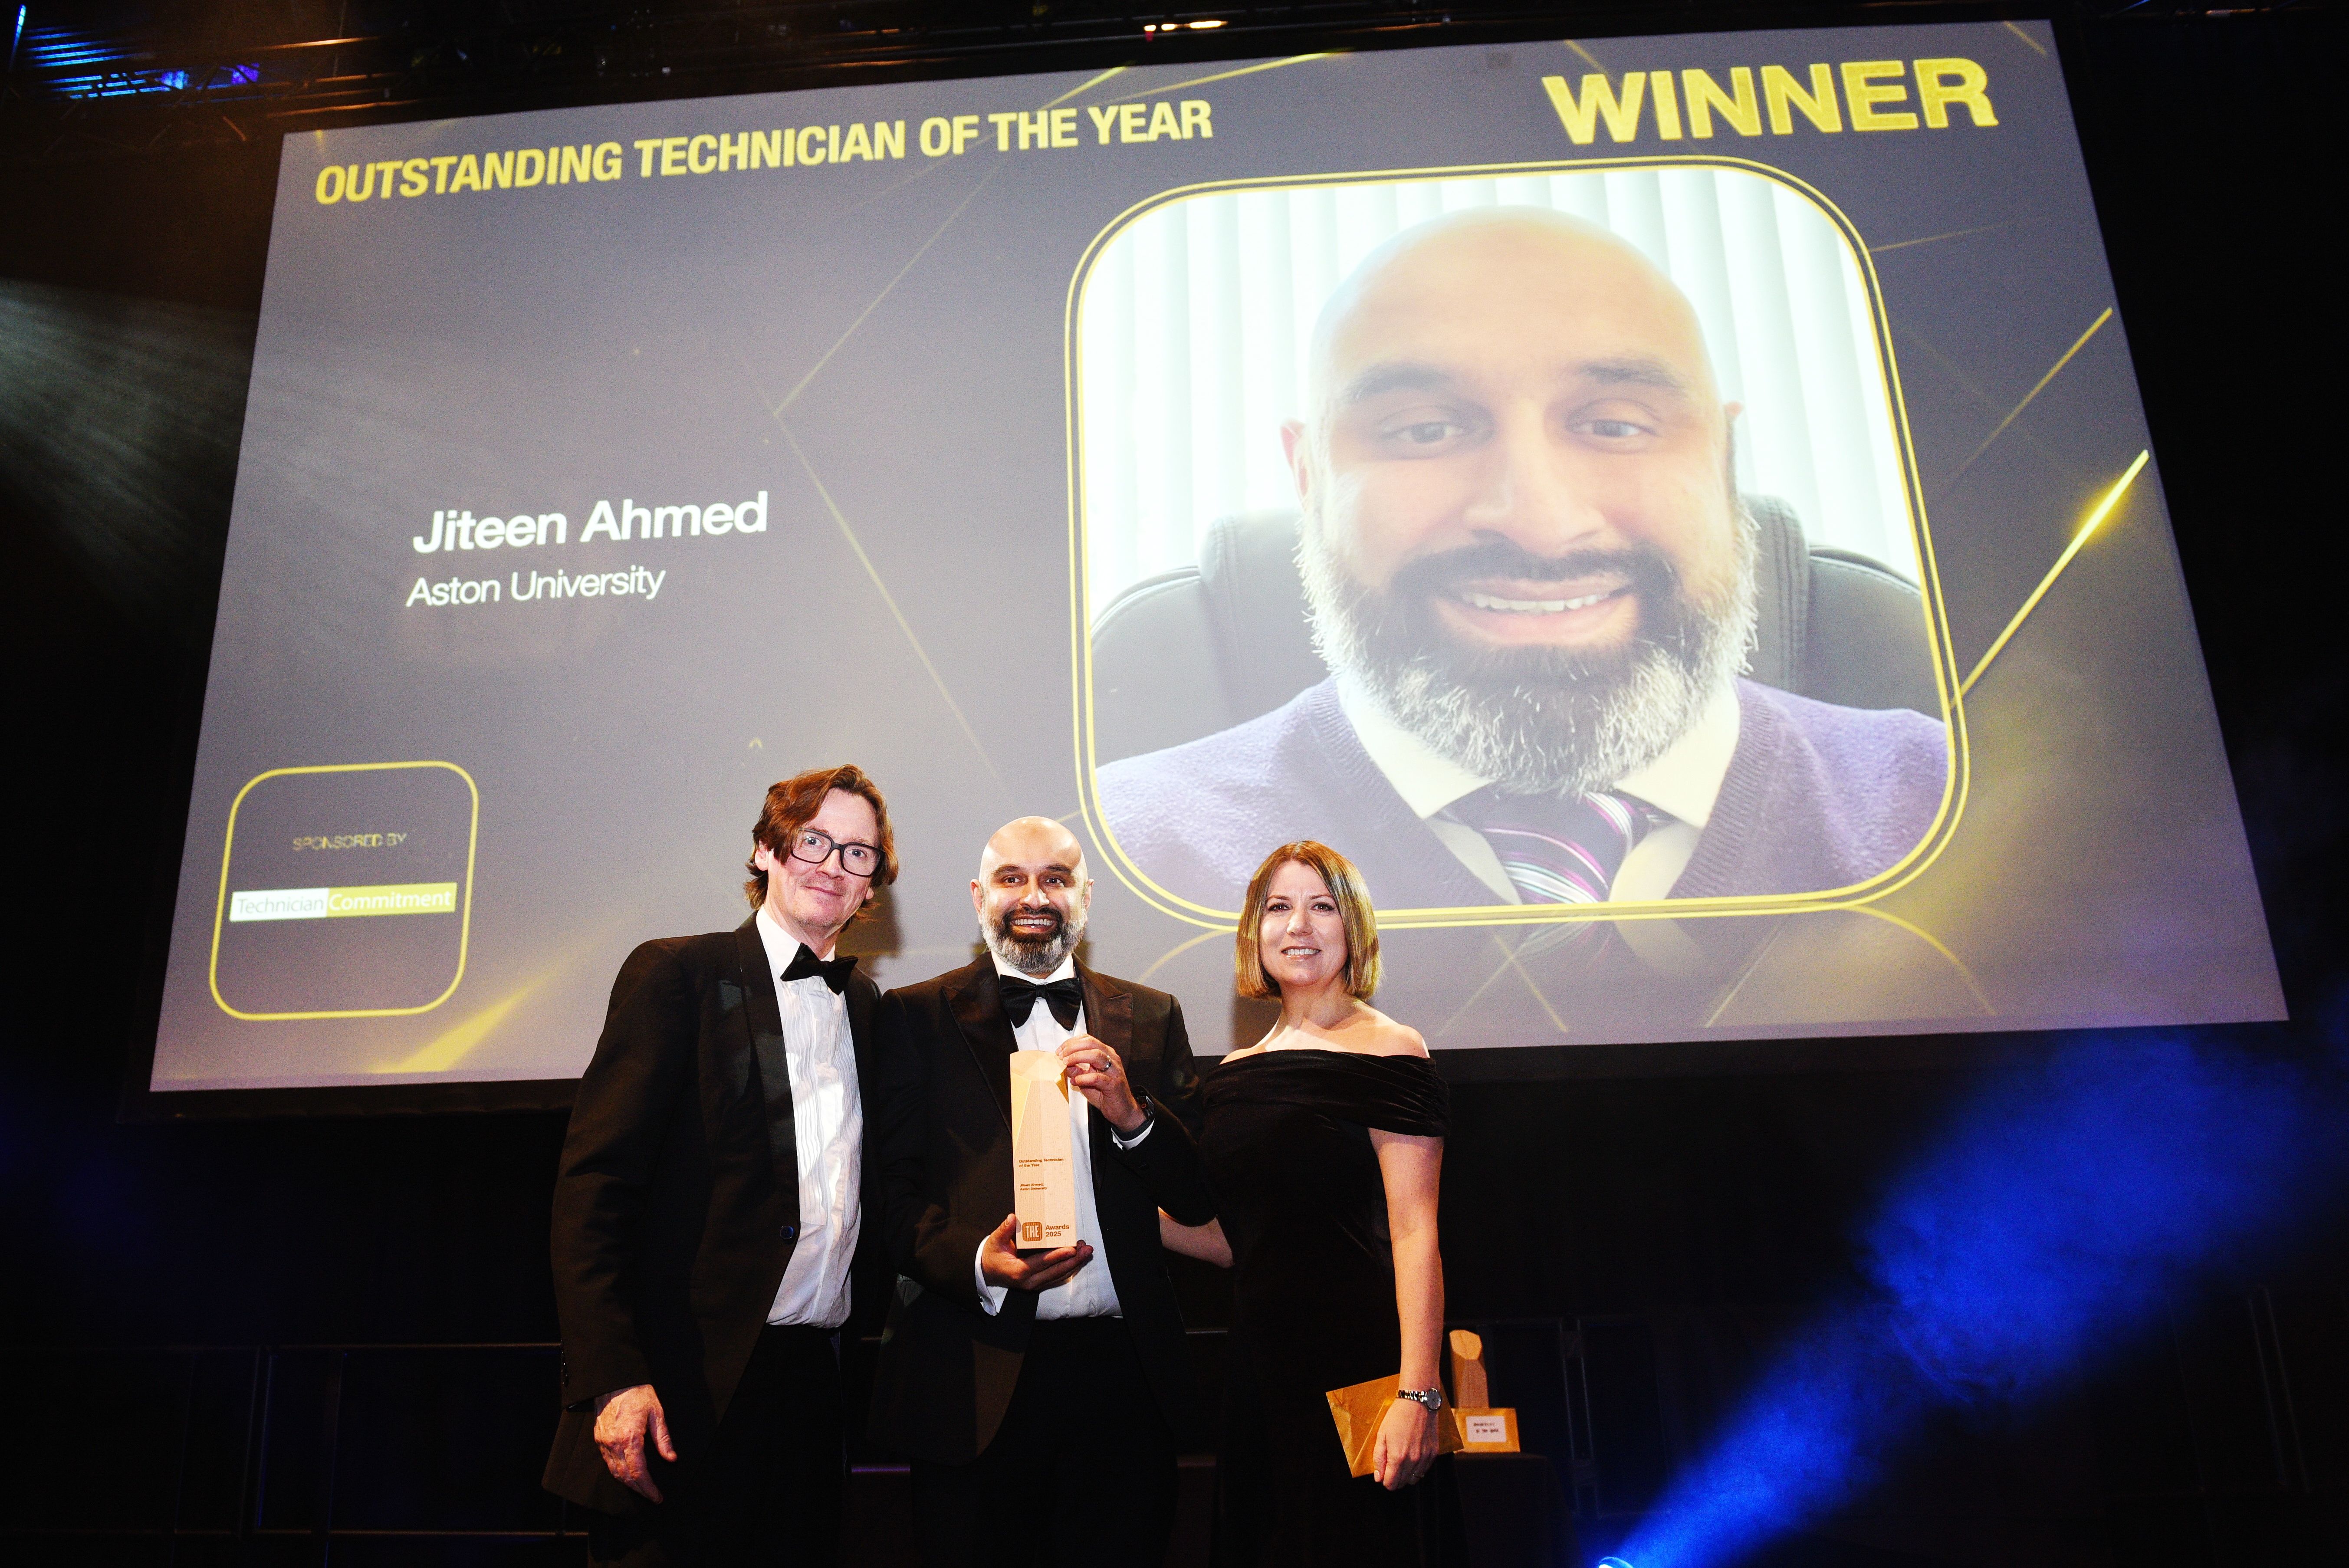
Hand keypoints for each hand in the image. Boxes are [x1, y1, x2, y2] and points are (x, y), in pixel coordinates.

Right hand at [592, 1384, 676, 1501]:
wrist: (613, 1381)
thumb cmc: (637, 1394)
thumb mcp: (657, 1413)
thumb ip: (663, 1438)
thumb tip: (671, 1458)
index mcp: (630, 1438)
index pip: (638, 1471)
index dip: (648, 1487)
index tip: (657, 1496)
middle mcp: (613, 1444)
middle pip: (625, 1476)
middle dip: (640, 1490)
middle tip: (652, 1497)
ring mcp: (604, 1442)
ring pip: (614, 1472)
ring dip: (628, 1484)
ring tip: (643, 1489)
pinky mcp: (599, 1439)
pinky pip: (608, 1463)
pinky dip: (618, 1473)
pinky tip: (628, 1475)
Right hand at [979, 1212, 1092, 1290]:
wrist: (987, 1272)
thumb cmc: (992, 1255)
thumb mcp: (994, 1241)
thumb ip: (1004, 1230)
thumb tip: (1013, 1218)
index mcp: (1018, 1271)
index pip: (1042, 1262)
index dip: (1058, 1256)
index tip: (1072, 1249)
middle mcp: (1028, 1281)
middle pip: (1055, 1271)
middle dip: (1074, 1260)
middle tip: (1087, 1249)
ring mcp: (1034, 1284)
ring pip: (1059, 1276)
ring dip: (1074, 1264)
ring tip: (1086, 1251)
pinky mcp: (1038, 1283)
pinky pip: (1056, 1277)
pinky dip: (1068, 1268)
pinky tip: (1077, 1259)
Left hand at [1058, 1034, 1144, 1131]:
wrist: (1122, 1110)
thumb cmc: (1106, 1093)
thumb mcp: (1087, 1079)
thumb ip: (1077, 1070)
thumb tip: (1064, 1064)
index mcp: (1105, 1054)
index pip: (1088, 1040)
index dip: (1071, 1043)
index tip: (1060, 1050)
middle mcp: (1111, 1059)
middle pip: (1091, 1044)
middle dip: (1073, 1048)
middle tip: (1062, 1056)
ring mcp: (1114, 1071)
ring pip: (1096, 1056)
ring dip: (1077, 1057)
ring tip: (1067, 1064)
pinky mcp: (1114, 1084)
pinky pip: (1098, 1077)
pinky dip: (1084, 1078)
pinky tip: (1076, 1081)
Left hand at [1373, 1396, 1438, 1490]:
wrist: (1418, 1403)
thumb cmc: (1397, 1417)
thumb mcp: (1381, 1436)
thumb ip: (1379, 1459)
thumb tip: (1378, 1477)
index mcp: (1398, 1457)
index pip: (1391, 1484)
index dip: (1385, 1481)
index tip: (1384, 1474)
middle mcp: (1413, 1461)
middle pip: (1402, 1483)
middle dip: (1395, 1479)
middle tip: (1391, 1466)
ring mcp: (1425, 1457)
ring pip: (1414, 1479)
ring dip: (1407, 1475)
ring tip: (1402, 1461)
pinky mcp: (1433, 1453)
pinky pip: (1424, 1470)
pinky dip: (1417, 1468)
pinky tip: (1413, 1457)